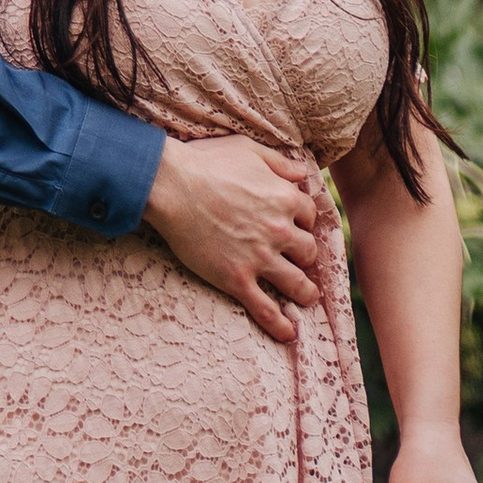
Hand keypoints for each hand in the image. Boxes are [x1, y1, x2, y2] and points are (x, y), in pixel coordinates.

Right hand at [140, 134, 321, 342]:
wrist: (172, 186)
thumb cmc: (207, 163)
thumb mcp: (248, 149)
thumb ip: (279, 162)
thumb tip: (302, 173)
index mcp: (284, 198)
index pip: (309, 215)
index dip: (303, 221)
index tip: (296, 226)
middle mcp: (279, 231)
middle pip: (308, 251)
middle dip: (305, 256)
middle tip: (298, 260)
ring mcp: (259, 258)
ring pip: (297, 284)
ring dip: (305, 293)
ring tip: (306, 298)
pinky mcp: (237, 279)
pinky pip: (266, 309)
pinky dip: (279, 325)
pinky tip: (287, 333)